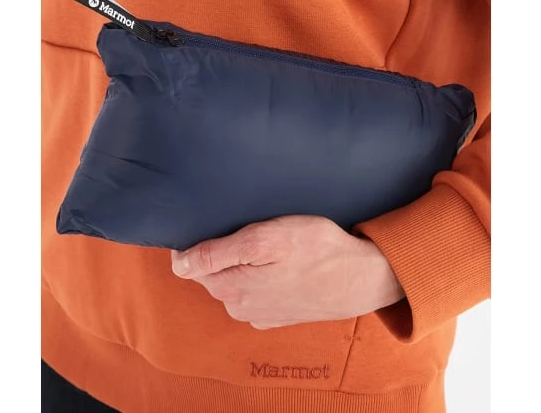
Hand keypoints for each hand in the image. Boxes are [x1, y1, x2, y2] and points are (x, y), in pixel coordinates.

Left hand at [171, 215, 404, 328]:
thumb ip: (217, 253)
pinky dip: (260, 278)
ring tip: (271, 247)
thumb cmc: (316, 250)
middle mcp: (239, 307)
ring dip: (244, 264)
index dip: (205, 239)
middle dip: (225, 251)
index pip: (194, 263)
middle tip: (256, 231)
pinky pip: (255, 292)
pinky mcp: (277, 315)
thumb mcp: (264, 239)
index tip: (227, 225)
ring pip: (234, 281)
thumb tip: (179, 264)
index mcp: (231, 288)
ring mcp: (259, 315)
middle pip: (214, 272)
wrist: (361, 276)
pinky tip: (280, 266)